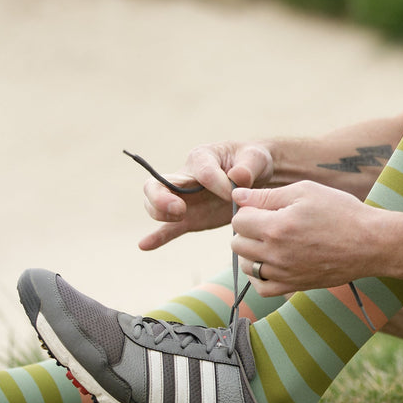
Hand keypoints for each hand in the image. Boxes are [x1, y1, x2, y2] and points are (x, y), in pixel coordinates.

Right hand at [138, 141, 275, 249]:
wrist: (258, 178)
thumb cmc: (253, 162)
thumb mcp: (256, 158)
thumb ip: (247, 167)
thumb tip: (237, 178)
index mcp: (202, 157)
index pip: (202, 171)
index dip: (217, 184)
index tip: (235, 193)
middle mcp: (186, 177)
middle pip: (156, 184)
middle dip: (161, 198)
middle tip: (180, 209)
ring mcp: (184, 199)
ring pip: (155, 205)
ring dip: (160, 214)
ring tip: (181, 218)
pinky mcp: (190, 218)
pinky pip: (169, 229)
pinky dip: (157, 237)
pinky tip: (144, 245)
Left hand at [230, 181, 376, 296]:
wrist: (370, 243)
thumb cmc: (341, 212)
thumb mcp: (306, 191)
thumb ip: (267, 195)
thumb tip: (237, 197)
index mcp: (277, 227)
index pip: (238, 220)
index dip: (248, 209)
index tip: (264, 207)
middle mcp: (276, 253)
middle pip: (237, 243)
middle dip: (247, 229)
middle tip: (268, 221)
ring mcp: (284, 273)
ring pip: (246, 266)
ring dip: (252, 252)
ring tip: (272, 241)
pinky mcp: (293, 286)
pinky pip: (261, 287)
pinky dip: (260, 276)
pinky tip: (273, 262)